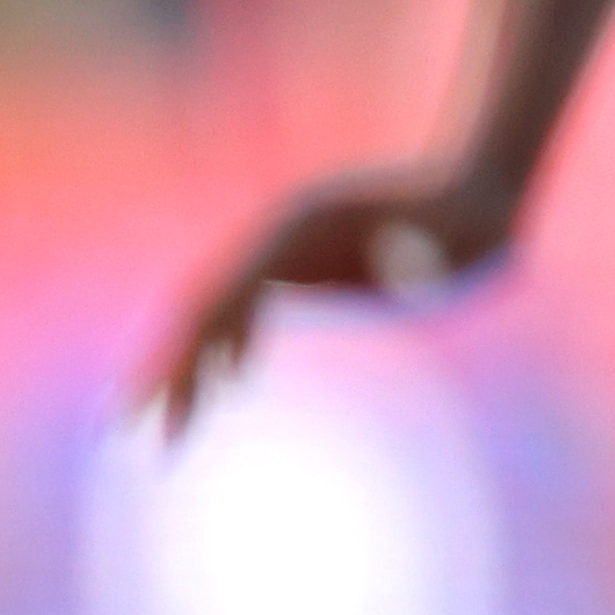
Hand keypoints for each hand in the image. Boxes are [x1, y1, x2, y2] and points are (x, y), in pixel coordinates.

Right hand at [145, 162, 513, 431]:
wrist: (486, 186)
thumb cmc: (475, 221)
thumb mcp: (457, 242)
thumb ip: (421, 261)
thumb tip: (400, 277)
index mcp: (300, 229)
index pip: (221, 302)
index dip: (183, 358)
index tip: (157, 408)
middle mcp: (282, 233)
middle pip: (203, 306)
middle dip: (166, 368)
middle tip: (128, 428)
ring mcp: (291, 245)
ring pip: (220, 307)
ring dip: (191, 361)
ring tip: (172, 423)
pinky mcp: (310, 258)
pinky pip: (254, 302)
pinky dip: (233, 340)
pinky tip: (233, 379)